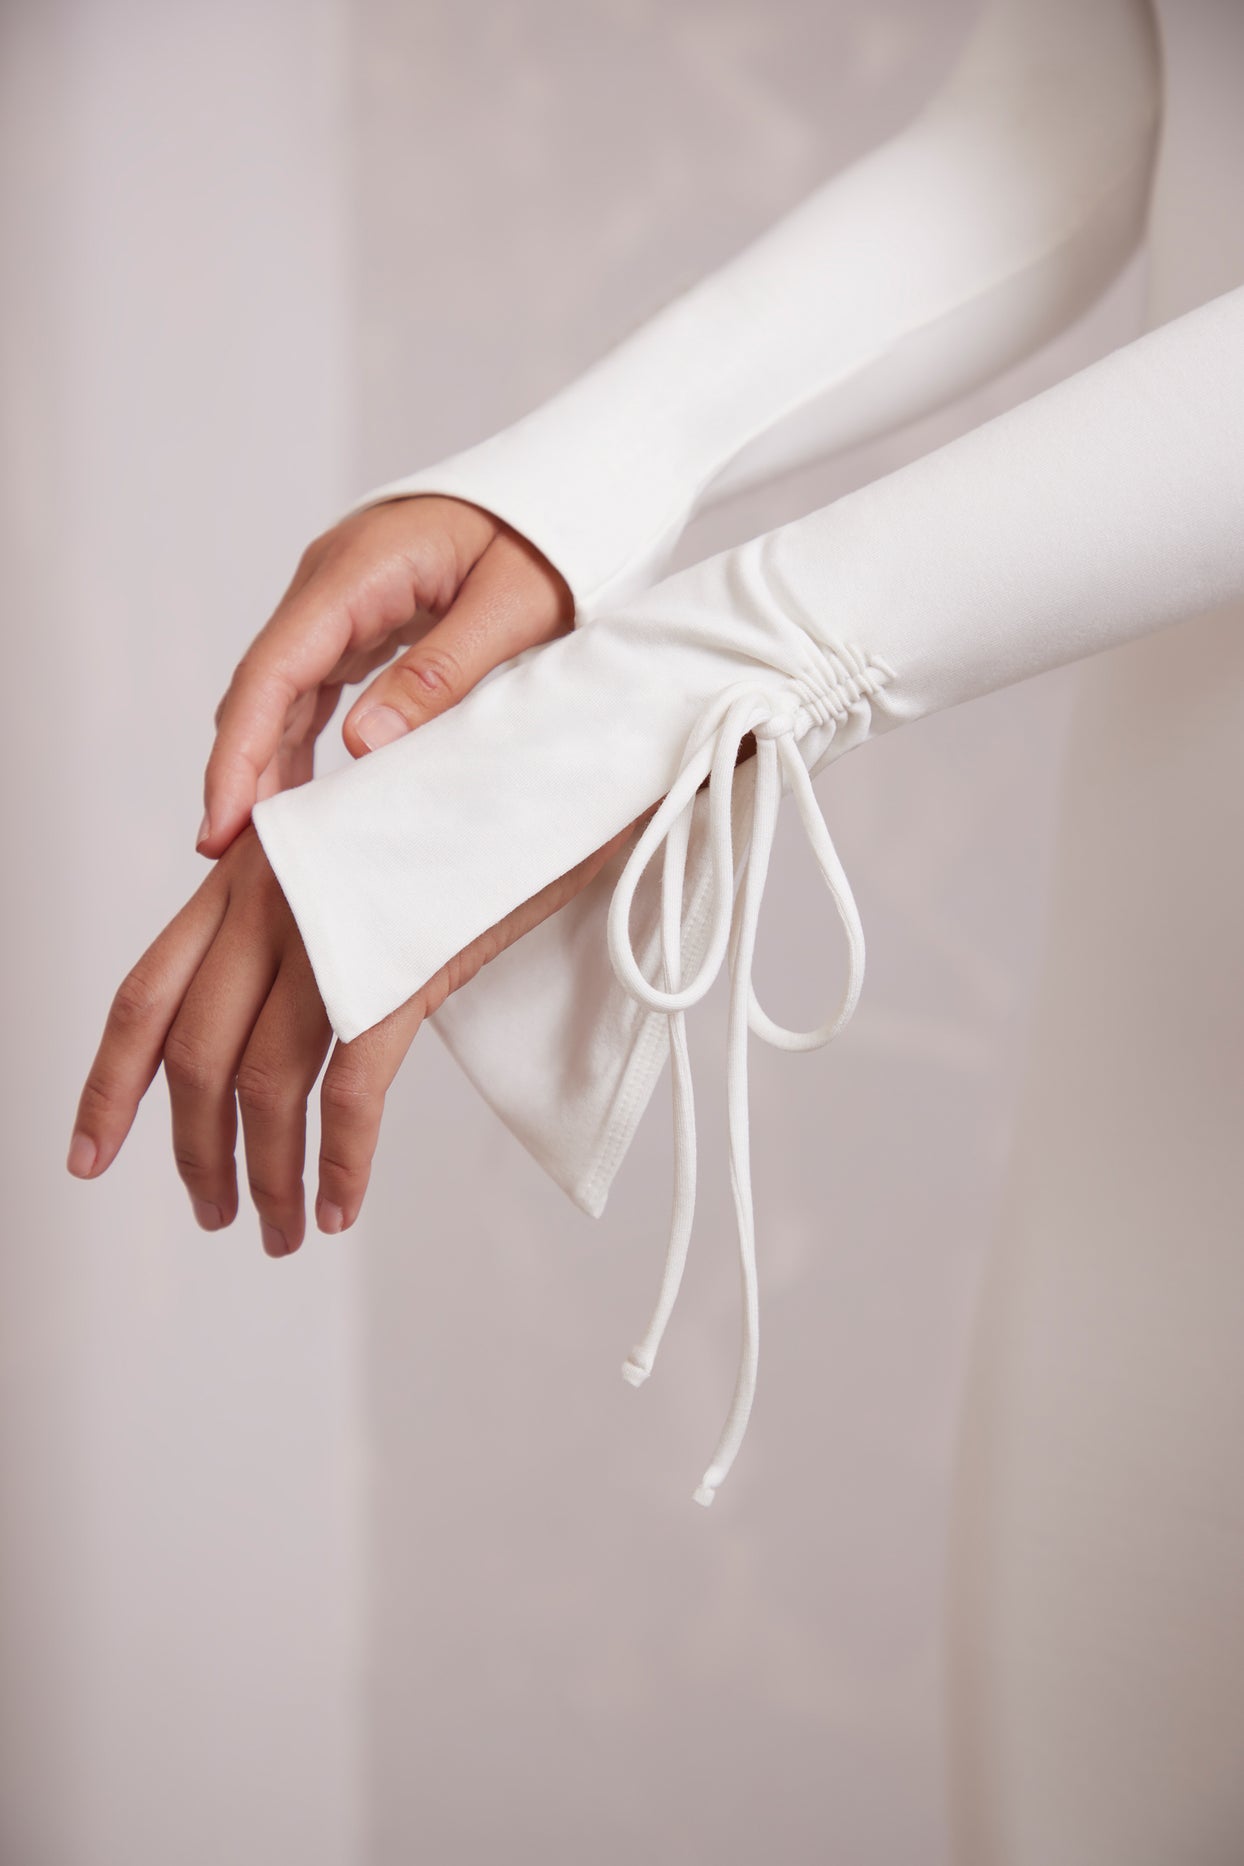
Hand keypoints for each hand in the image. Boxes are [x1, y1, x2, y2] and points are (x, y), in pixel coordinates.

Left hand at [67, 821, 632, 1253]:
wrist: (547, 761)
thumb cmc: (461, 810)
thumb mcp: (354, 854)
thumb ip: (302, 916)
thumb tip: (275, 999)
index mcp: (247, 871)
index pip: (145, 994)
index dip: (109, 1085)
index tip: (90, 1153)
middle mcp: (268, 896)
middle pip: (193, 1055)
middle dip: (193, 1154)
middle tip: (212, 1210)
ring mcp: (329, 930)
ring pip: (263, 1084)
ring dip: (266, 1175)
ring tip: (278, 1227)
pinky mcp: (399, 965)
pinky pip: (350, 1092)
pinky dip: (340, 1163)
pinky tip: (341, 1205)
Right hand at [197, 495, 573, 855]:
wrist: (570, 489)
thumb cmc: (549, 539)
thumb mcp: (511, 608)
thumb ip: (440, 674)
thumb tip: (362, 748)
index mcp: (359, 569)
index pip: (275, 669)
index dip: (241, 750)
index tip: (224, 818)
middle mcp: (331, 580)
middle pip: (263, 683)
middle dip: (238, 766)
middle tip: (223, 850)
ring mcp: (341, 597)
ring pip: (282, 689)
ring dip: (264, 759)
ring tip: (255, 838)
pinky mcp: (361, 616)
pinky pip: (314, 685)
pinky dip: (299, 739)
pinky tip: (296, 792)